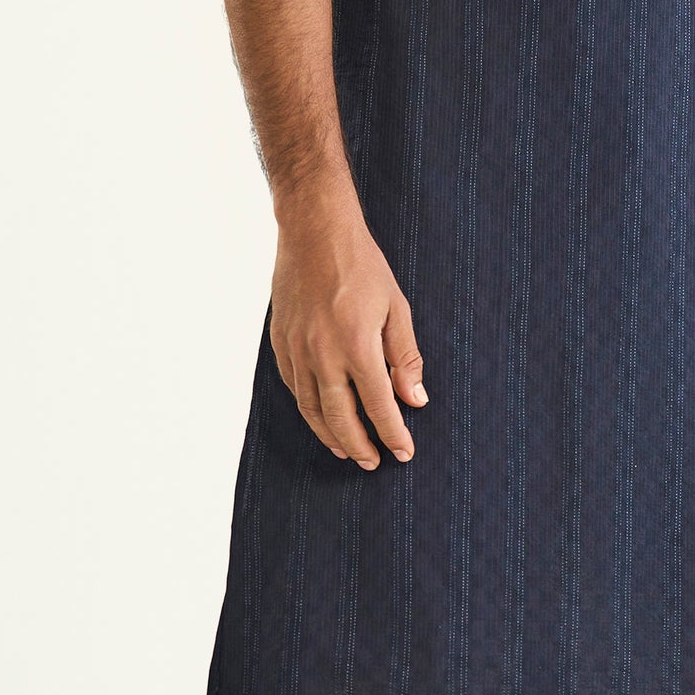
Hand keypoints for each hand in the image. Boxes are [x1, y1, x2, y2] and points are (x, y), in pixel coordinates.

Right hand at [270, 186, 426, 468]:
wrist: (314, 232)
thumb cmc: (361, 265)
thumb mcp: (397, 307)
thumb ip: (405, 356)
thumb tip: (415, 398)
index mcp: (357, 346)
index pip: (378, 406)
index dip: (392, 434)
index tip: (404, 452)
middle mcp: (322, 355)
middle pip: (340, 418)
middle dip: (359, 446)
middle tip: (374, 462)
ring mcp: (296, 350)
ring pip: (311, 409)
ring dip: (330, 435)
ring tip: (347, 450)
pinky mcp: (280, 342)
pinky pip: (293, 387)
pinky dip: (308, 409)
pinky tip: (320, 416)